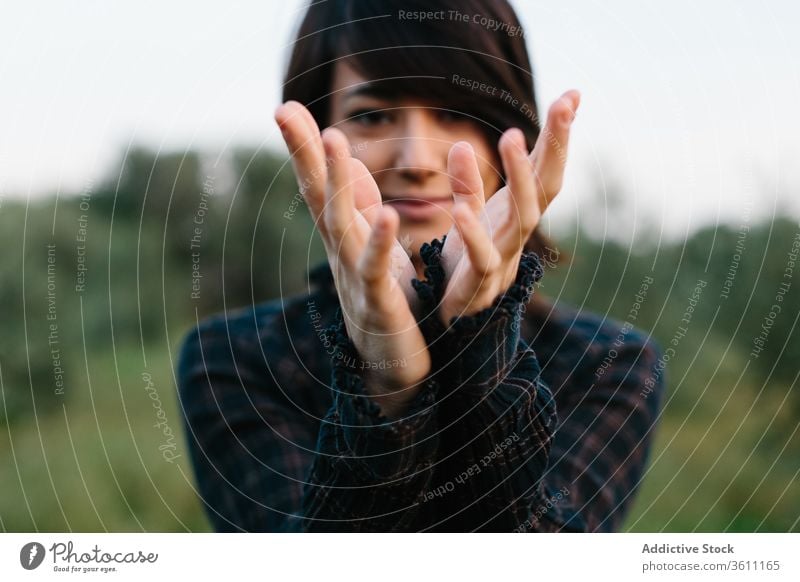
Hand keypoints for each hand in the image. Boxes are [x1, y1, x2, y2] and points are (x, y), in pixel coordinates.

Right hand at [275, 102, 430, 417]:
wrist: (393, 368)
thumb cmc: (385, 301)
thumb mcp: (371, 246)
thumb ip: (360, 204)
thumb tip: (346, 163)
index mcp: (344, 238)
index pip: (320, 186)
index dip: (304, 148)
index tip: (285, 107)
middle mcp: (341, 253)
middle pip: (319, 197)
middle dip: (304, 154)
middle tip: (283, 110)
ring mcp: (355, 279)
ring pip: (341, 226)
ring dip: (336, 183)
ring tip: (332, 140)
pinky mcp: (380, 304)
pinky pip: (377, 270)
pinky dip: (380, 243)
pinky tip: (390, 215)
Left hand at [438, 90, 580, 324]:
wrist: (451, 316)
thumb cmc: (464, 263)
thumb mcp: (469, 215)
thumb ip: (468, 183)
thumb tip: (461, 141)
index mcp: (517, 214)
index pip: (547, 170)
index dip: (560, 136)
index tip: (573, 94)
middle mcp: (518, 234)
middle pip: (546, 188)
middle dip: (556, 146)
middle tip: (563, 105)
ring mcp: (503, 260)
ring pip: (523, 219)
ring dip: (520, 178)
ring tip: (511, 137)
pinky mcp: (477, 285)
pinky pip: (481, 258)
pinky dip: (472, 234)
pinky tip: (459, 210)